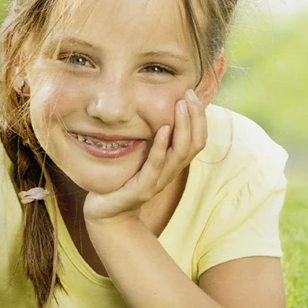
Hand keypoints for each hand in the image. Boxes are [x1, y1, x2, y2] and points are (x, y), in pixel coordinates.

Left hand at [83, 91, 207, 226]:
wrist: (108, 214)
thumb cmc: (124, 181)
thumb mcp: (142, 157)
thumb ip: (153, 140)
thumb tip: (156, 109)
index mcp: (173, 164)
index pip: (198, 139)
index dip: (199, 118)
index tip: (191, 94)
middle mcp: (171, 172)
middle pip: (195, 144)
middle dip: (195, 117)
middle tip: (189, 94)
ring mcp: (159, 182)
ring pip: (180, 153)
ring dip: (183, 127)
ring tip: (180, 105)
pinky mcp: (143, 189)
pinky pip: (156, 165)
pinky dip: (161, 146)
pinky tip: (162, 129)